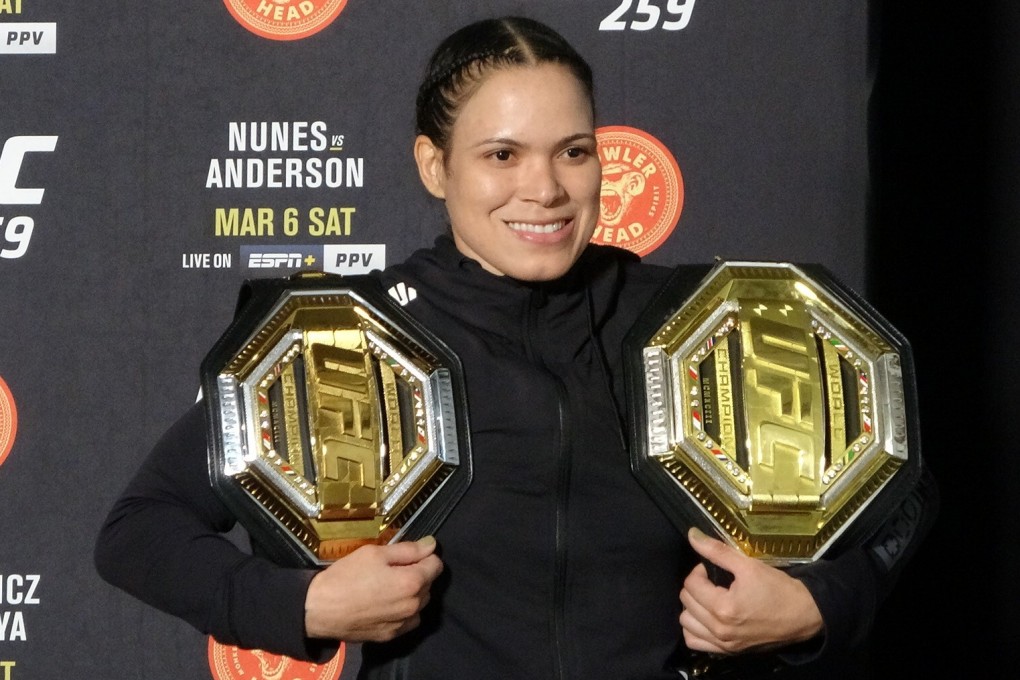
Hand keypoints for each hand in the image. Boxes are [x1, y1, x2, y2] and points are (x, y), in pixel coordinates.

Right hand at [303, 535, 442, 642]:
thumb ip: (408, 549)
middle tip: (393, 569)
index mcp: (412, 582)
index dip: (425, 555)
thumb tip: (432, 545)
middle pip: (429, 584)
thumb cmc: (347, 576)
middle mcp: (413, 605)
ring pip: (420, 603)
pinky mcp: (392, 635)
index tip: (409, 554)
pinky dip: (404, 611)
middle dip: (418, 573)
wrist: (320, 609)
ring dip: (413, 593)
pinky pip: (408, 620)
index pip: (436, 565)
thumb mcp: (375, 553)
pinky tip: (387, 604)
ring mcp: (403, 623)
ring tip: (389, 586)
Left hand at [679, 527, 822, 654]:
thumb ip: (717, 551)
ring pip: (686, 623)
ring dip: (692, 607)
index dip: (699, 571)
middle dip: (695, 586)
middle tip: (712, 581)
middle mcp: (719, 629)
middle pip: (686, 602)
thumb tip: (691, 535)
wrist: (804, 615)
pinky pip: (695, 642)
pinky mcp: (728, 652)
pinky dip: (695, 629)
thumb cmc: (778, 589)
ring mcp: (723, 644)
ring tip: (708, 598)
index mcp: (723, 608)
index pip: (690, 584)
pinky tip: (706, 618)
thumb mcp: (748, 565)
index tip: (712, 569)